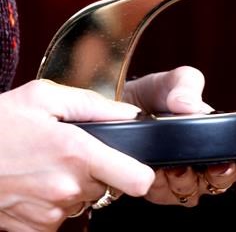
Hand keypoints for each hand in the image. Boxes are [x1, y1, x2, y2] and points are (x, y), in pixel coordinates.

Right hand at [0, 80, 153, 230]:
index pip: (135, 178)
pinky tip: (34, 181)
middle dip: (96, 166)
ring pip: (84, 198)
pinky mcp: (35, 230)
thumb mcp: (45, 96)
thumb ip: (94, 105)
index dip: (142, 171)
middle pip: (108, 182)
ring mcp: (51, 213)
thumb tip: (130, 114)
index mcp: (77, 152)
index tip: (138, 165)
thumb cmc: (0, 122)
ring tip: (45, 161)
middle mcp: (68, 188)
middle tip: (68, 148)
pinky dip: (53, 200)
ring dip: (73, 183)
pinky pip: (60, 215)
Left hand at [123, 66, 235, 206]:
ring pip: (193, 191)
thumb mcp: (171, 81)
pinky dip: (161, 183)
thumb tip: (190, 106)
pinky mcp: (154, 188)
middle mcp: (203, 163)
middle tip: (216, 165)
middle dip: (221, 175)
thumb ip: (185, 85)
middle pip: (223, 180)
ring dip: (187, 179)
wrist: (116, 107)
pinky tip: (156, 170)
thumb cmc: (155, 95)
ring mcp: (180, 178)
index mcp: (217, 138)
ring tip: (177, 165)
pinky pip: (163, 193)